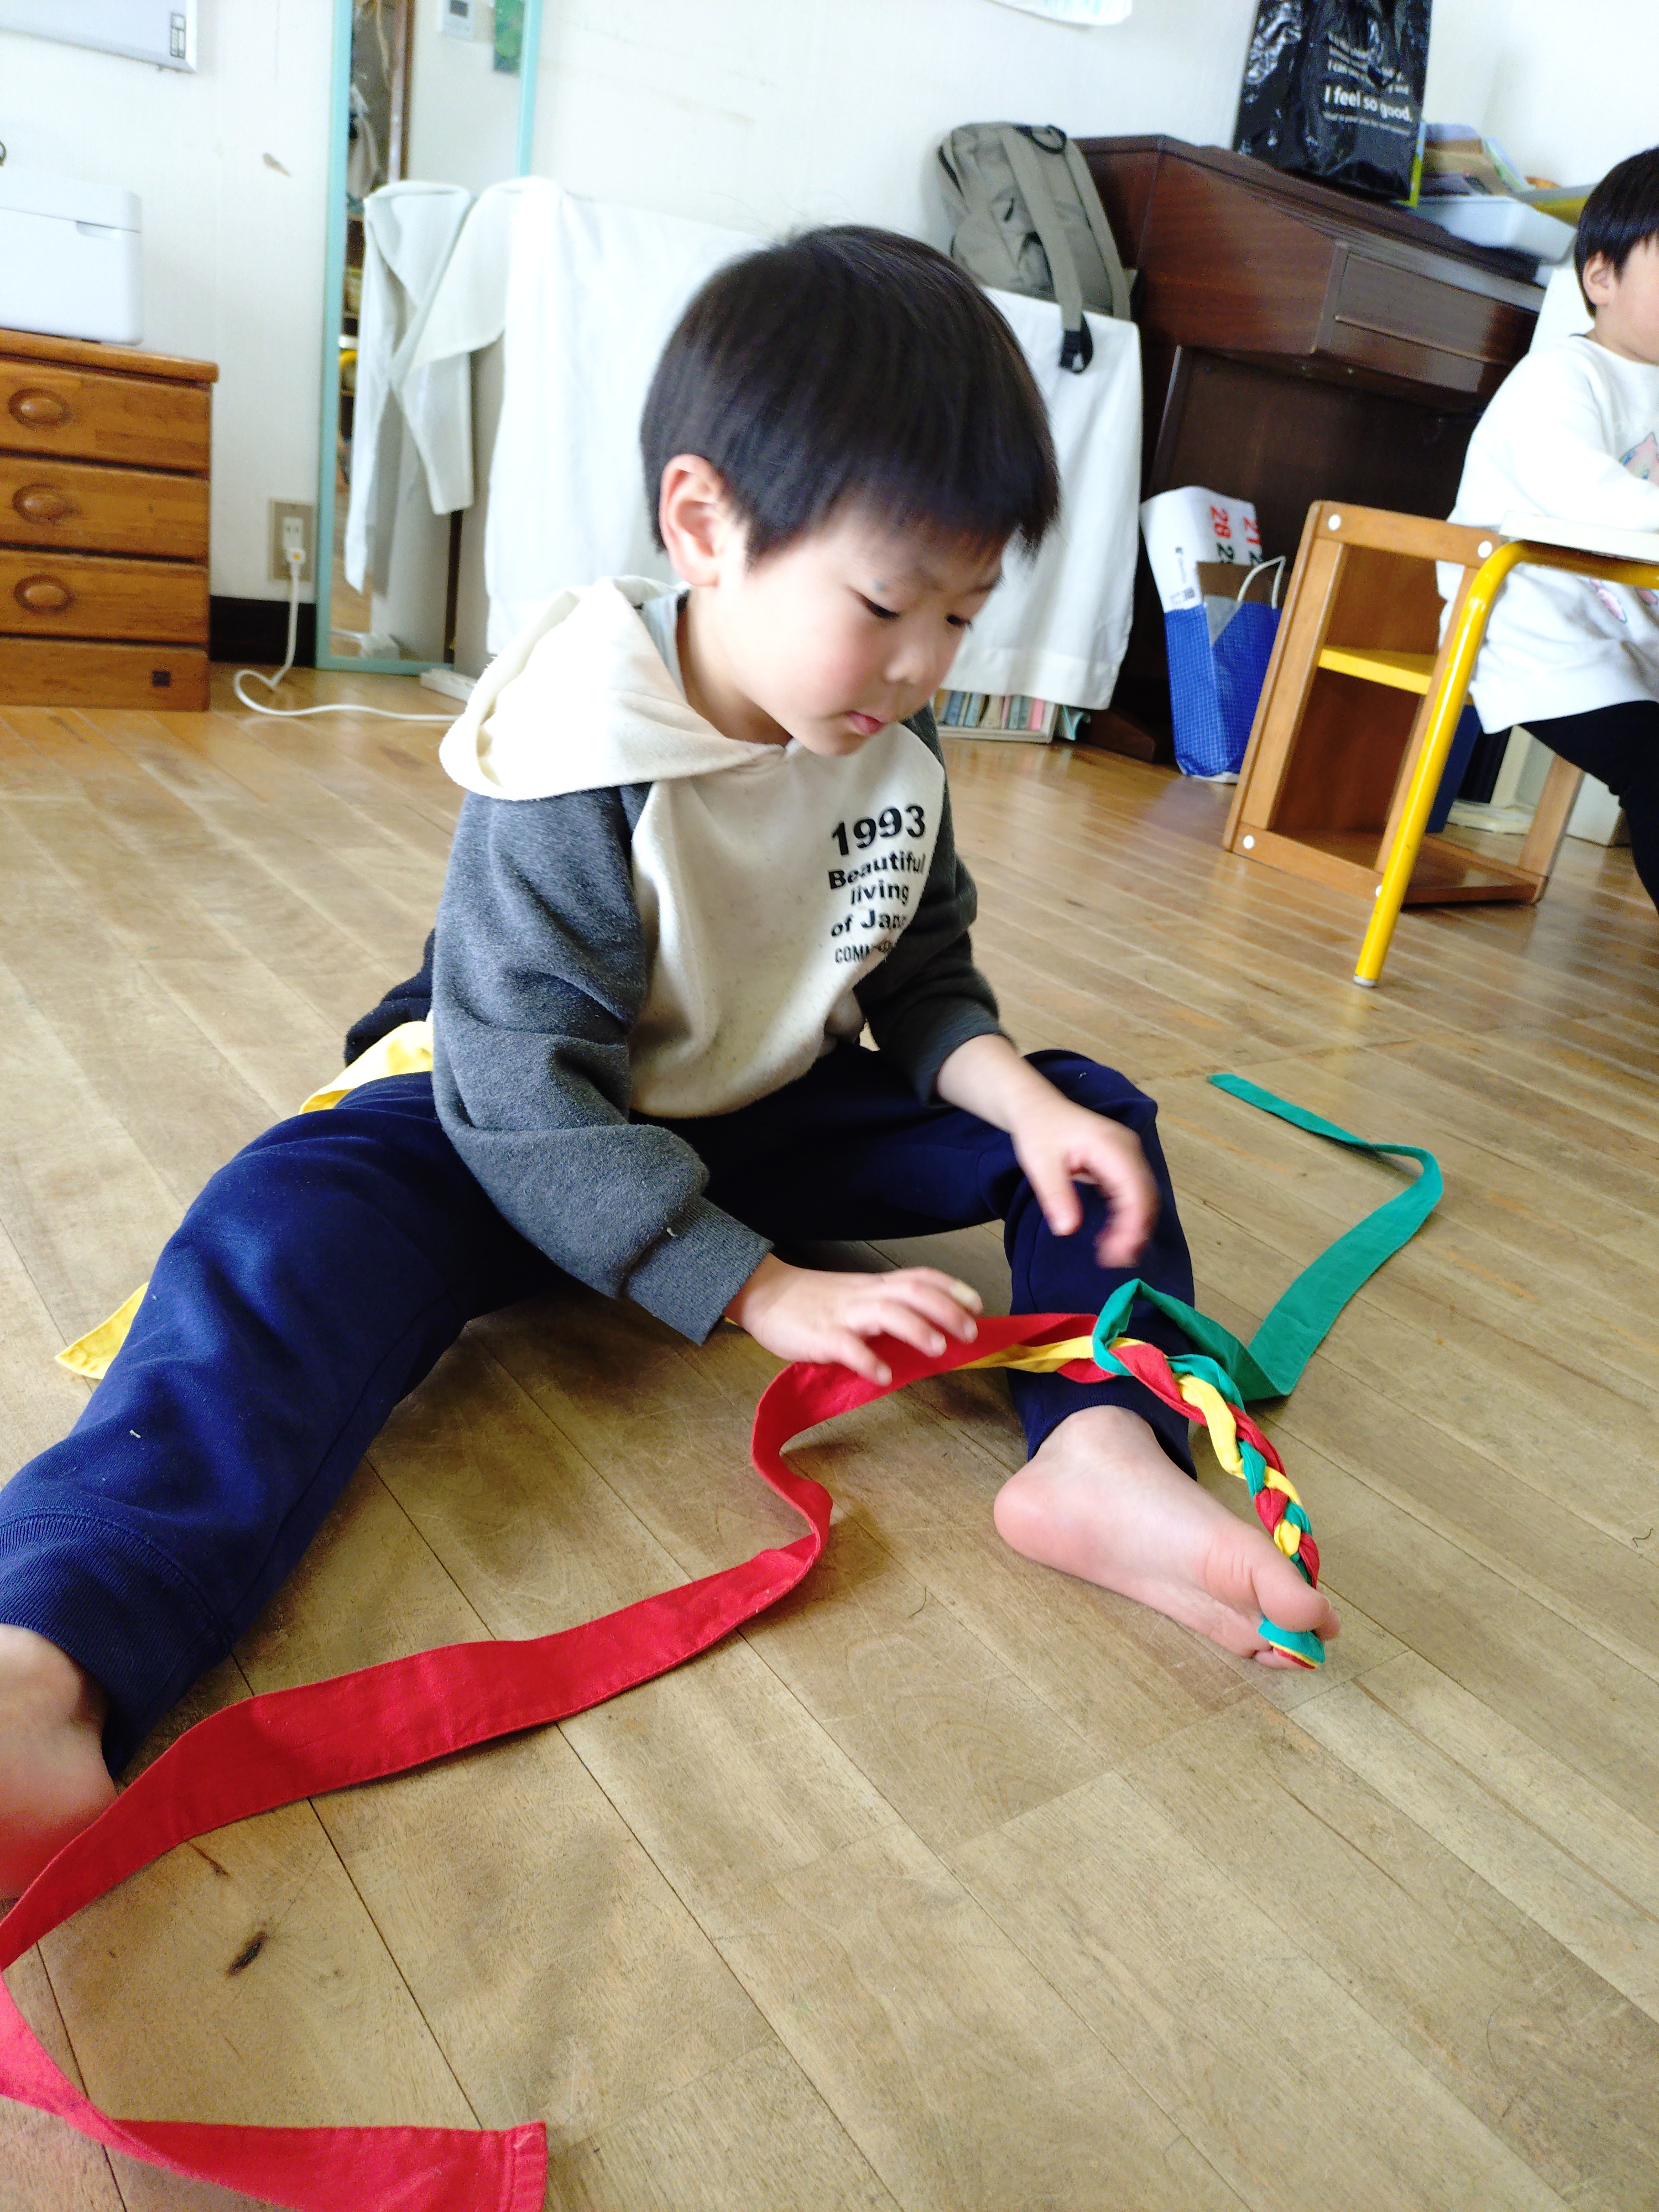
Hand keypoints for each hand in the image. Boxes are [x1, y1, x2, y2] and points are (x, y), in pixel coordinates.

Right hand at [724, 1255, 981, 1385]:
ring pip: (886, 1312)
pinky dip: (868, 1360)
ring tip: (938, 1349)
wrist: (764, 1294)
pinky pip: (847, 1346)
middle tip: (970, 1332)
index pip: (920, 1277)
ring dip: (916, 1329)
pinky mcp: (820, 1336)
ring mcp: (843, 1314)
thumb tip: (927, 1331)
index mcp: (874, 1286)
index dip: (952, 1287)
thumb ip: (886, 1309)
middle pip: (913, 1291)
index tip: (978, 1303)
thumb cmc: (813, 1301)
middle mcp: (865, 1295)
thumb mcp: (855, 1297)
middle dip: (946, 1309)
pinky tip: (883, 1376)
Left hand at [1009, 1092, 1157, 1267]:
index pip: (1136, 1190)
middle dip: (1136, 1232)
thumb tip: (1068, 1229)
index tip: (1117, 1253)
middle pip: (1147, 1197)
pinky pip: (1135, 1194)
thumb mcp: (1039, 1163)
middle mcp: (1128, 1150)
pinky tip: (1110, 1237)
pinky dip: (1127, 1218)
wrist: (1038, 1108)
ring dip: (1134, 1228)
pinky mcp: (1124, 1164)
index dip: (1133, 1225)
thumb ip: (1055, 1195)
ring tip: (1113, 1256)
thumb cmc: (1039, 1131)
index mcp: (1111, 1146)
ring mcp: (1129, 1156)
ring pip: (1145, 1198)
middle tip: (1115, 1262)